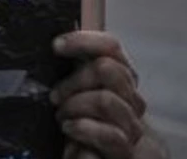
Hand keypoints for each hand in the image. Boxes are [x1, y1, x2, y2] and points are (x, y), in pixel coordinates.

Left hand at [51, 31, 157, 158]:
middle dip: (74, 81)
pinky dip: (84, 128)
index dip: (84, 41)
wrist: (113, 158)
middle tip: (55, 97)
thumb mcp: (80, 93)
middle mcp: (131, 97)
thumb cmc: (90, 124)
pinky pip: (109, 134)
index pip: (111, 46)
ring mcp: (131, 124)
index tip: (56, 46)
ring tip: (62, 117)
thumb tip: (57, 46)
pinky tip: (70, 128)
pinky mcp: (126, 150)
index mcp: (120, 78)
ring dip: (75, 106)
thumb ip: (77, 72)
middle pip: (107, 69)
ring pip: (106, 99)